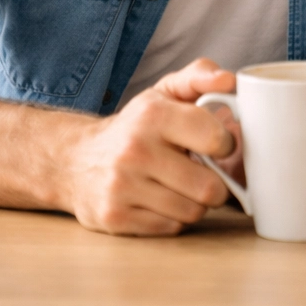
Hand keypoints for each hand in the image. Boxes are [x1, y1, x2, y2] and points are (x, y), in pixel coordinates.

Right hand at [59, 58, 237, 235]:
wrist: (75, 159)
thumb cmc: (134, 126)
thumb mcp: (164, 93)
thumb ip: (200, 76)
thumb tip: (230, 81)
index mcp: (153, 115)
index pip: (216, 140)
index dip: (225, 145)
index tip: (216, 145)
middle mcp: (134, 150)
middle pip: (209, 187)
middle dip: (215, 183)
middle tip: (202, 172)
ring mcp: (121, 187)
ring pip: (193, 211)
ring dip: (194, 202)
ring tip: (180, 185)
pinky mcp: (114, 217)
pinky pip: (171, 228)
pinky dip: (173, 218)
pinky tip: (160, 200)